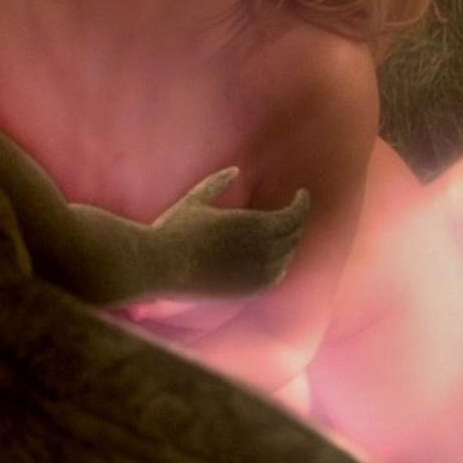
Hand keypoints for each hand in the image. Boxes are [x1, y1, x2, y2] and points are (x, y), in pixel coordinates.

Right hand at [147, 168, 309, 295]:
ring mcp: (255, 274)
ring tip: (284, 232)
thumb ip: (218, 183)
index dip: (302, 204)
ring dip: (289, 242)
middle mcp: (260, 251)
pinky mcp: (246, 291)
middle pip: (294, 235)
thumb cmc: (175, 229)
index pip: (295, 215)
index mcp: (253, 224)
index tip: (301, 194)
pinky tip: (276, 259)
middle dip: (296, 221)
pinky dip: (281, 265)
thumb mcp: (196, 199)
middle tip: (292, 210)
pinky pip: (275, 277)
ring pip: (287, 257)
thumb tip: (235, 170)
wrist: (159, 267)